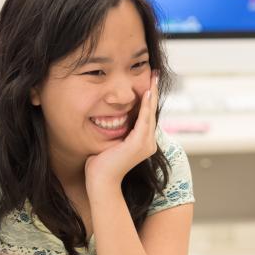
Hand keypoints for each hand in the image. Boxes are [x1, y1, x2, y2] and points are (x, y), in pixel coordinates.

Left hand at [84, 72, 158, 191]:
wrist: (100, 181)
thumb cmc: (100, 165)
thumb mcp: (110, 143)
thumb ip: (115, 132)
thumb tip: (109, 119)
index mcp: (142, 142)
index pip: (146, 116)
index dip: (148, 99)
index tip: (148, 83)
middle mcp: (148, 143)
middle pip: (151, 112)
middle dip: (153, 91)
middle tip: (154, 73)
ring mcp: (146, 144)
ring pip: (150, 114)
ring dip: (152, 94)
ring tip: (153, 78)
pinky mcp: (139, 144)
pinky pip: (144, 120)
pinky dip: (146, 106)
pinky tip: (147, 93)